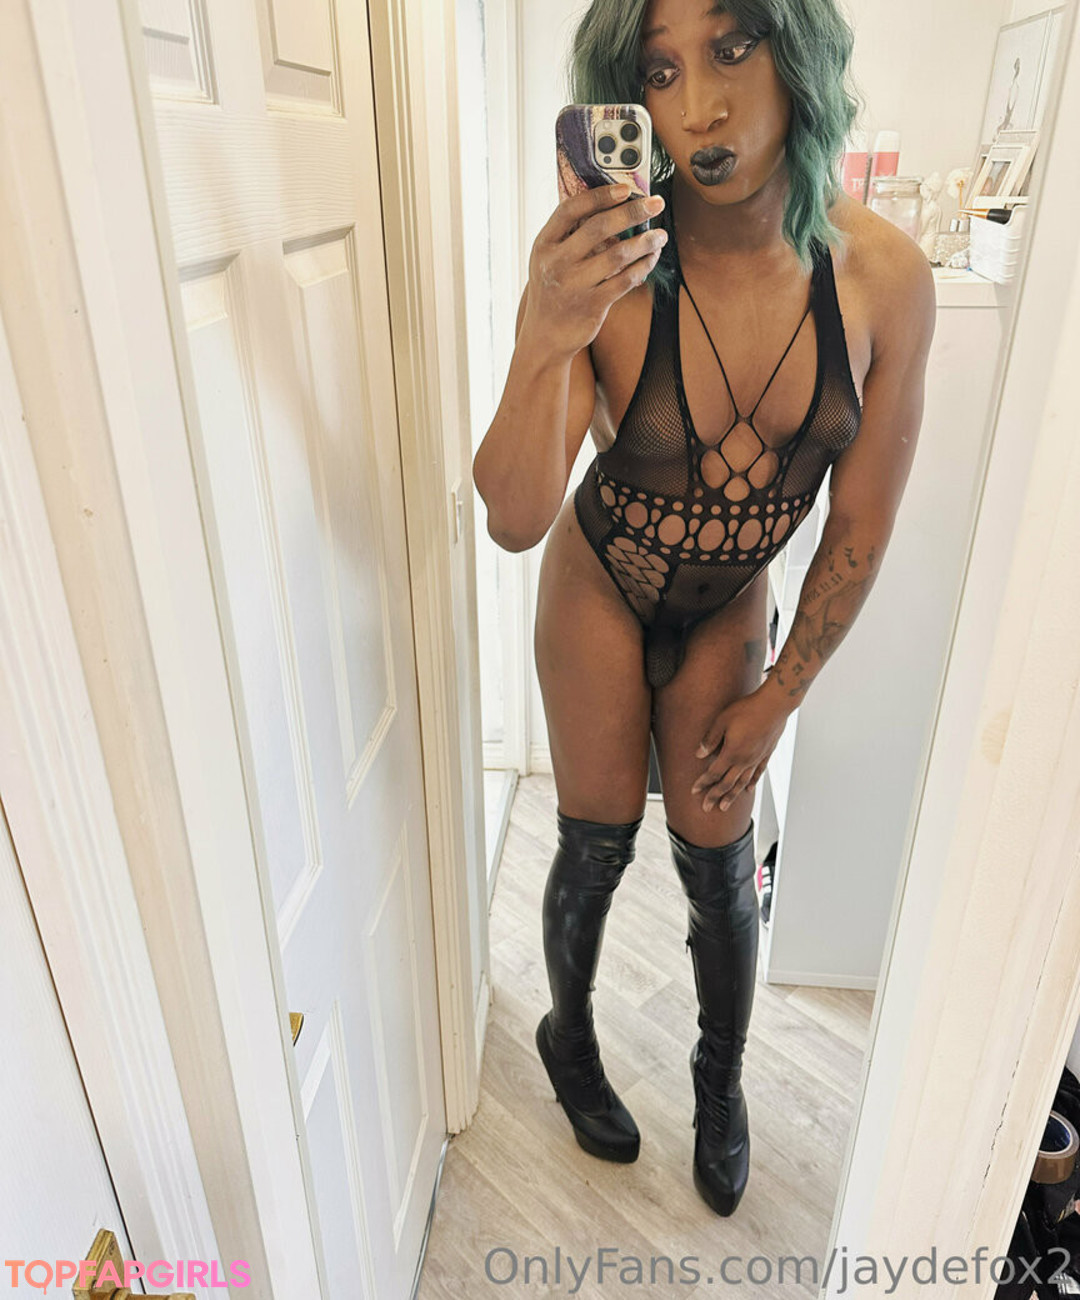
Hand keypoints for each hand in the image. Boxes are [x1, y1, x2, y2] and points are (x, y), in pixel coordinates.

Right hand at [520, 184, 667, 361]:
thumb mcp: (549, 258)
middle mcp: (556, 263)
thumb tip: (611, 205)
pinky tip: (652, 257)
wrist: (545, 336)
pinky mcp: (593, 305)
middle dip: (632, 212)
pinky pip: (626, 280)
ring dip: (645, 241)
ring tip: (661, 234)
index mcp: (544, 244)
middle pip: (599, 228)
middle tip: (656, 203)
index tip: (625, 188)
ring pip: (618, 254)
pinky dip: (643, 266)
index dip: (599, 196)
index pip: (570, 209)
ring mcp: (575, 285)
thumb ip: (570, 234)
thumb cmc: (553, 289)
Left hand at [690, 687, 792, 812]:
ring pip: (742, 783)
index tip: (694, 792)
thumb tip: (699, 754)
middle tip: (706, 808)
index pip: (713, 774)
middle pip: (727, 784)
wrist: (774, 705)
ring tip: (724, 806)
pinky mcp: (766, 754)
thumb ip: (710, 739)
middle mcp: (745, 760)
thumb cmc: (747, 709)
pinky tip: (749, 790)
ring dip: (732, 796)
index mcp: (732, 753)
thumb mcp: (721, 721)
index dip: (702, 783)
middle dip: (714, 796)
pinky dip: (751, 783)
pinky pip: (757, 773)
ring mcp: (756, 759)